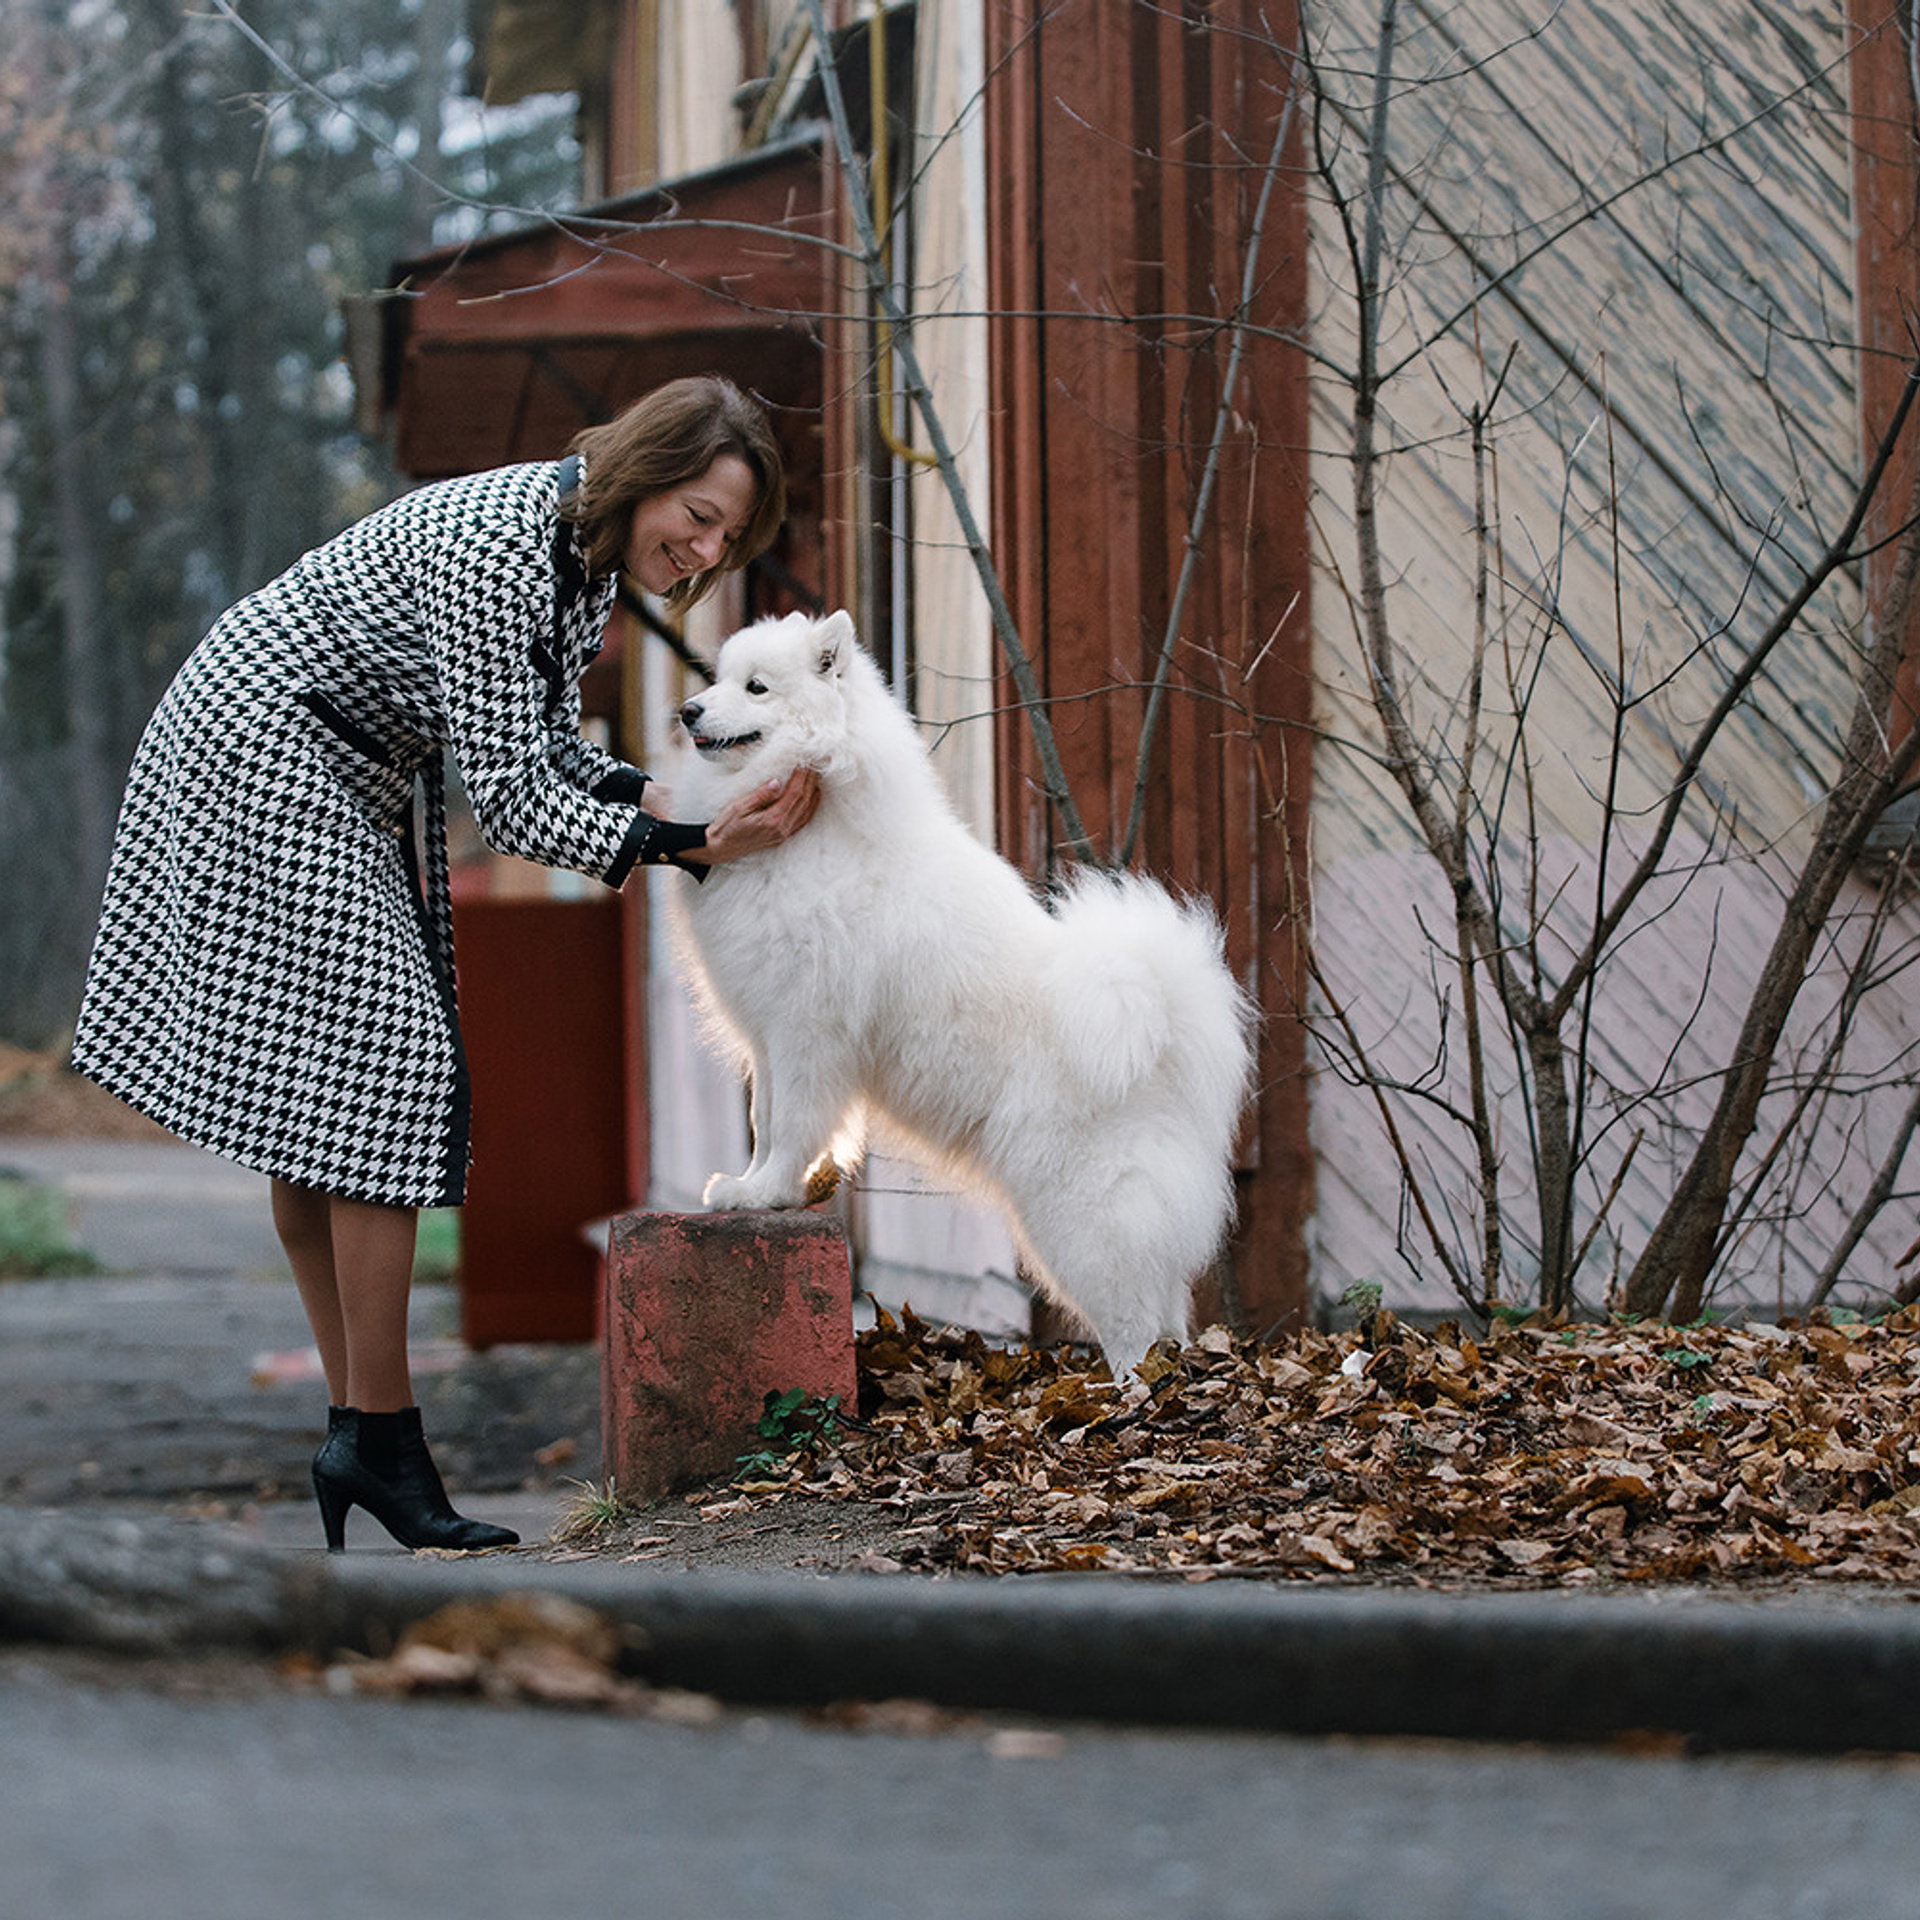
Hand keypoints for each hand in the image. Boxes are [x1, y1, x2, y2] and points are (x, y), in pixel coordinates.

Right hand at [690, 767, 820, 864]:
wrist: (720, 848)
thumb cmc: (727, 827)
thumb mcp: (739, 807)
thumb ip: (760, 795)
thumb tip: (777, 782)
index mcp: (772, 819)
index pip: (794, 794)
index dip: (801, 777)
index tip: (804, 763)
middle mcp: (782, 828)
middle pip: (804, 801)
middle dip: (810, 781)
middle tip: (814, 765)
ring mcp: (783, 834)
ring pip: (807, 811)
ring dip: (813, 793)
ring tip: (816, 777)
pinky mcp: (782, 836)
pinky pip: (802, 821)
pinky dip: (810, 807)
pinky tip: (812, 798)